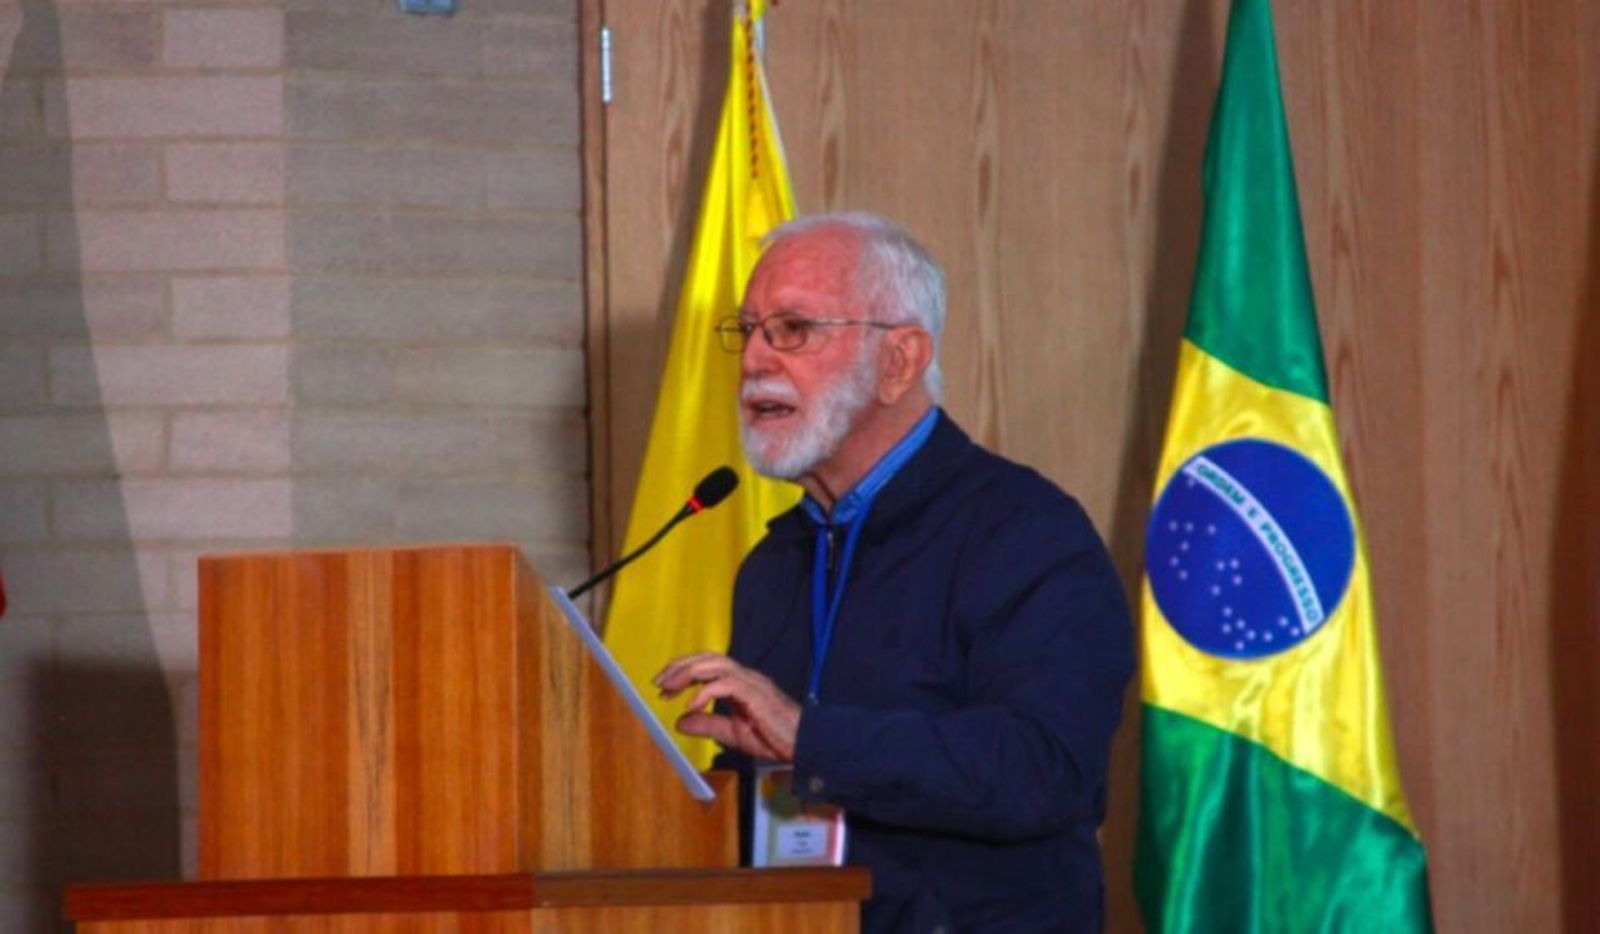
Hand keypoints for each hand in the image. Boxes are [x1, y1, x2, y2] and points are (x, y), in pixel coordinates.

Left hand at [653, 652, 800, 761]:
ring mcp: (751, 683)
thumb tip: (681, 722)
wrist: (803, 743)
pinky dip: (705, 693)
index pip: (707, 665)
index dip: (683, 670)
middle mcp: (745, 677)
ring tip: (670, 688)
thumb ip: (708, 725)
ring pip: (715, 664)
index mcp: (740, 683)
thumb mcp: (732, 733)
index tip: (664, 685)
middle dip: (680, 667)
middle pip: (707, 658)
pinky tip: (692, 705)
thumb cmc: (775, 737)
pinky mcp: (755, 693)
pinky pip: (726, 684)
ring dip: (688, 673)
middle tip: (659, 682)